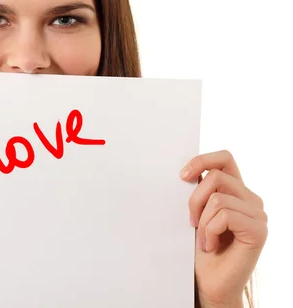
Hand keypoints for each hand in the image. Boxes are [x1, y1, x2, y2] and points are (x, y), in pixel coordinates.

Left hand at [181, 150, 267, 307]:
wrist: (210, 283)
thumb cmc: (202, 248)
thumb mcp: (197, 213)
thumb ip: (200, 191)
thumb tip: (186, 172)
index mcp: (237, 191)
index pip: (224, 158)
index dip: (202, 160)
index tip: (182, 176)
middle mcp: (251, 199)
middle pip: (216, 176)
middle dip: (194, 199)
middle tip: (191, 222)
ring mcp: (258, 215)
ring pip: (217, 198)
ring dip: (202, 222)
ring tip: (203, 240)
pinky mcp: (258, 231)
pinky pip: (224, 216)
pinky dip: (209, 232)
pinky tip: (211, 246)